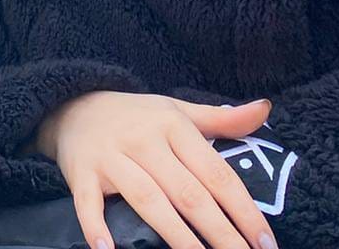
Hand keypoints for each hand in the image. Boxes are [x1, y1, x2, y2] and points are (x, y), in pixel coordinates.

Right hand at [36, 93, 275, 248]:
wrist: (72, 104)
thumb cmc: (135, 116)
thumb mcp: (176, 110)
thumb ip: (221, 119)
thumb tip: (265, 109)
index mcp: (172, 125)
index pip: (216, 173)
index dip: (243, 210)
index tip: (266, 242)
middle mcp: (143, 140)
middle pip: (188, 193)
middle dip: (220, 232)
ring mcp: (111, 157)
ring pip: (148, 200)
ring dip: (177, 236)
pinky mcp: (81, 173)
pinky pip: (89, 202)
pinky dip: (96, 227)